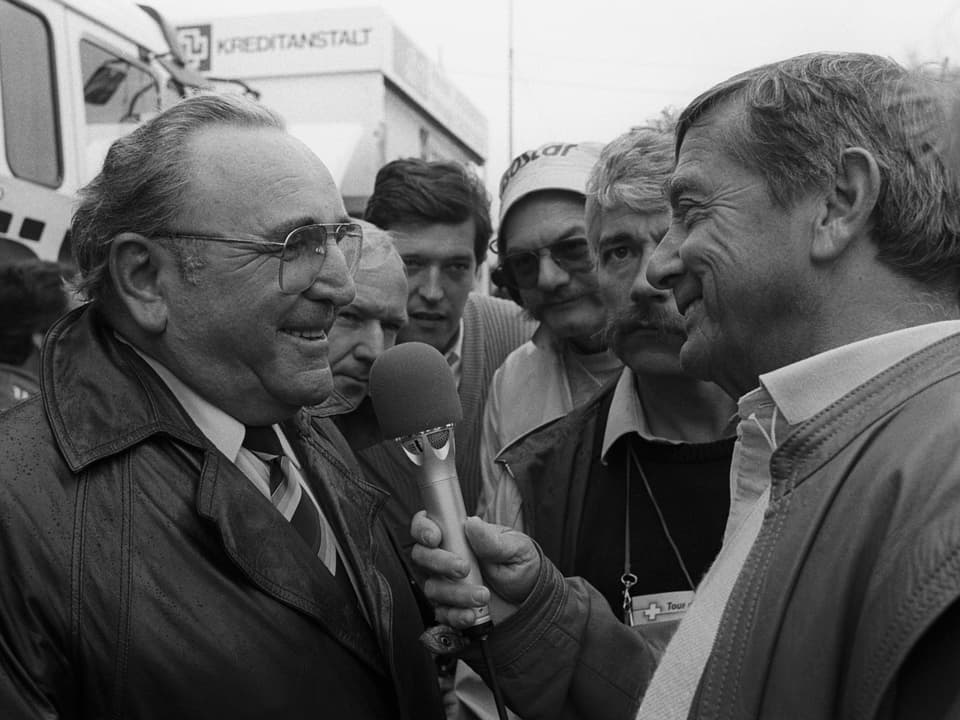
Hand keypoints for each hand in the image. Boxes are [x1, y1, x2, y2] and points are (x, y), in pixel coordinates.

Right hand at [410, 512, 540, 628]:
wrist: (531, 600)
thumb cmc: (521, 566)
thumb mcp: (515, 548)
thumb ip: (493, 540)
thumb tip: (472, 523)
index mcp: (459, 536)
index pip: (427, 525)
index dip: (423, 528)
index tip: (435, 538)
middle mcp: (447, 558)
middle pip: (421, 556)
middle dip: (439, 562)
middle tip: (464, 569)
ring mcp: (446, 584)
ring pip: (432, 587)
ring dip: (455, 593)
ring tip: (483, 595)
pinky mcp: (451, 608)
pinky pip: (441, 614)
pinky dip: (455, 615)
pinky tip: (472, 614)